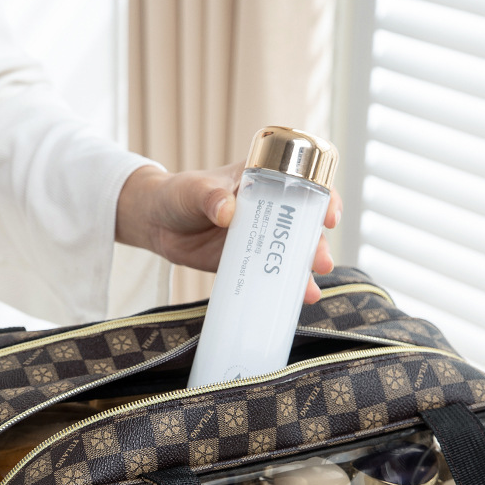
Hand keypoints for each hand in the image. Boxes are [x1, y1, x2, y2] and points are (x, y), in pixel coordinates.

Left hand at [116, 163, 342, 303]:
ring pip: (293, 254)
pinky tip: (292, 303)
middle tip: (321, 262)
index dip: (324, 199)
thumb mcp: (193, 190)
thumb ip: (210, 197)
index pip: (305, 185)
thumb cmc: (178, 194)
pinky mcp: (248, 262)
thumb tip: (227, 211)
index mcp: (265, 181)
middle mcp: (270, 209)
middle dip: (317, 245)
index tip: (329, 217)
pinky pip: (271, 275)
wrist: (156, 223)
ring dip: (305, 272)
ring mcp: (261, 238)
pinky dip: (283, 289)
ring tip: (310, 291)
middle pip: (305, 226)